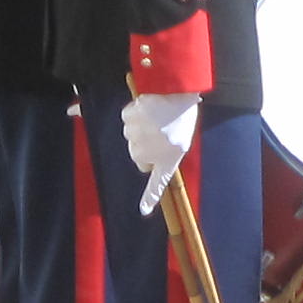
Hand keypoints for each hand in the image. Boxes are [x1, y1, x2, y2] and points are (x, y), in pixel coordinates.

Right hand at [121, 91, 198, 216]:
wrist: (182, 90)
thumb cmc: (182, 114)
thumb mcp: (179, 139)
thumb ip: (161, 154)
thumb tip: (120, 158)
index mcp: (170, 156)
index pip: (159, 183)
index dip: (150, 197)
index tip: (144, 211)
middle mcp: (153, 150)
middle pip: (137, 154)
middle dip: (145, 144)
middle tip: (161, 130)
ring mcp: (140, 136)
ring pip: (130, 135)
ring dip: (140, 126)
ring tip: (157, 117)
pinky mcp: (132, 119)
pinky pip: (126, 118)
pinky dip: (133, 112)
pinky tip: (148, 108)